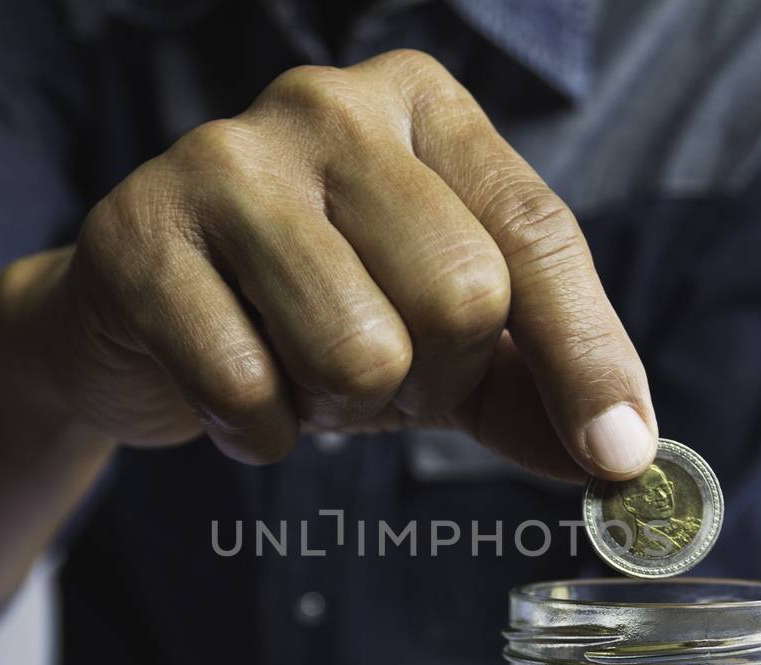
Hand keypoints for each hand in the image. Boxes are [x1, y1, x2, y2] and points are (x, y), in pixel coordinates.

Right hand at [0, 49, 655, 480]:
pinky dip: (256, 433)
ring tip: (297, 372)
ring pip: (360, 350)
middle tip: (376, 375)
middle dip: (430, 381)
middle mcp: (330, 105)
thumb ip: (532, 388)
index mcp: (425, 107)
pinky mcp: (139, 234)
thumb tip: (626, 463)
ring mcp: (226, 160)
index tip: (619, 456)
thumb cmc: (309, 315)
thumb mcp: (440, 342)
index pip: (538, 234)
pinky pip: (247, 389)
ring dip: (338, 408)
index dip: (587, 356)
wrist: (135, 317)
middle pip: (460, 295)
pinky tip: (231, 392)